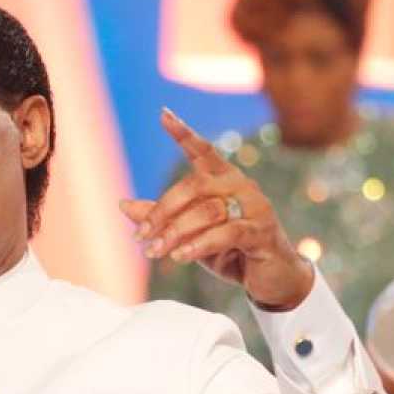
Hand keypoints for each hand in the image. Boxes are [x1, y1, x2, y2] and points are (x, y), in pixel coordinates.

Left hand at [121, 108, 314, 310]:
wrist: (271, 279)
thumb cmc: (231, 252)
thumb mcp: (191, 234)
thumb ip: (163, 218)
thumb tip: (122, 204)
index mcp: (225, 179)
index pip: (203, 150)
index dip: (184, 133)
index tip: (163, 114)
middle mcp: (241, 185)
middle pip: (195, 185)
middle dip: (163, 211)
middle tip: (141, 237)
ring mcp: (255, 206)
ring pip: (208, 211)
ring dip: (176, 232)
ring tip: (155, 252)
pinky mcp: (263, 231)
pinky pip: (227, 233)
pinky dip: (200, 244)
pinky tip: (180, 256)